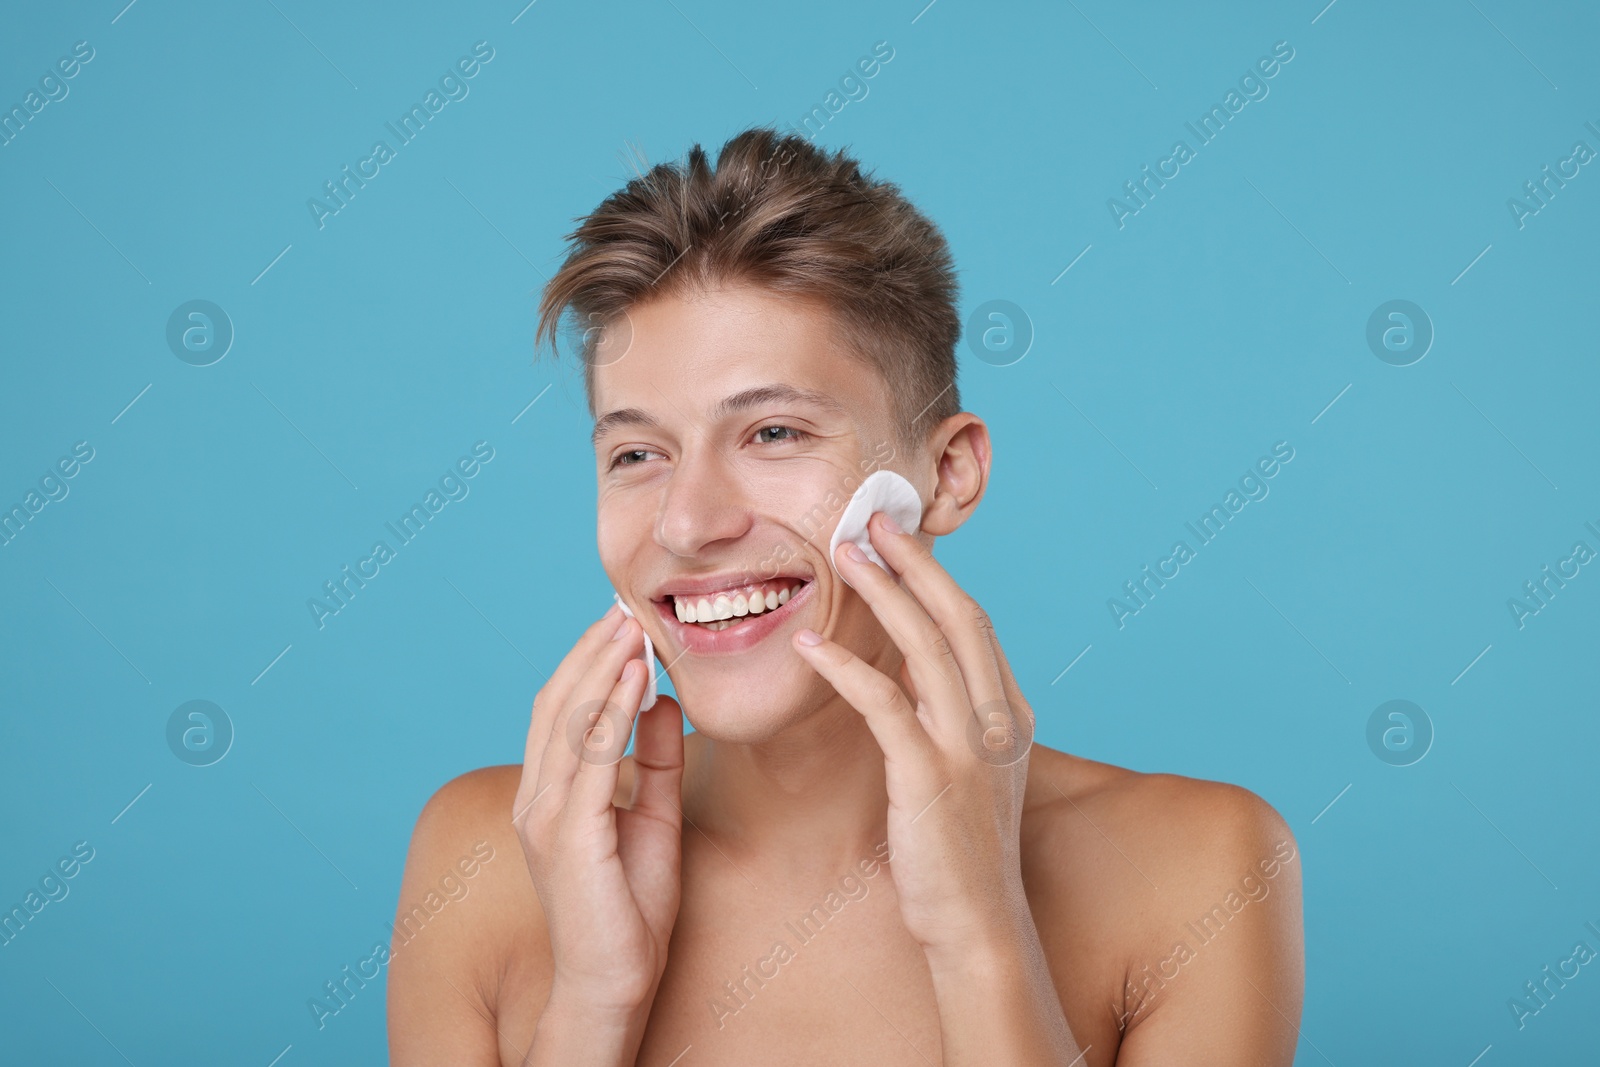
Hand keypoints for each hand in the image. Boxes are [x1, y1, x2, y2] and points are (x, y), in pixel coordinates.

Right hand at [512, 604, 684, 1016]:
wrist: (617, 980)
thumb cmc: (632, 906)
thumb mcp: (653, 814)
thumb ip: (653, 759)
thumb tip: (663, 698)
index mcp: (548, 794)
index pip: (561, 709)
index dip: (588, 660)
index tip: (621, 619)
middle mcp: (536, 798)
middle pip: (556, 701)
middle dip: (591, 649)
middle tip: (624, 604)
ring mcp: (544, 815)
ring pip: (569, 719)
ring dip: (601, 665)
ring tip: (630, 624)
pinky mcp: (568, 833)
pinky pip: (590, 755)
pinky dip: (611, 708)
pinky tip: (634, 676)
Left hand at [791, 511, 1035, 957]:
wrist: (978, 925)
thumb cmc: (963, 851)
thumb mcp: (974, 772)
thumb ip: (956, 718)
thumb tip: (918, 672)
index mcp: (1011, 715)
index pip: (974, 624)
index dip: (936, 575)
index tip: (898, 539)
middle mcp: (999, 721)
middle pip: (958, 617)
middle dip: (914, 562)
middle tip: (871, 520)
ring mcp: (969, 748)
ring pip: (926, 646)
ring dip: (882, 593)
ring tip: (841, 555)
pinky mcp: (930, 778)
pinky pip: (884, 704)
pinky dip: (845, 667)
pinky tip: (809, 645)